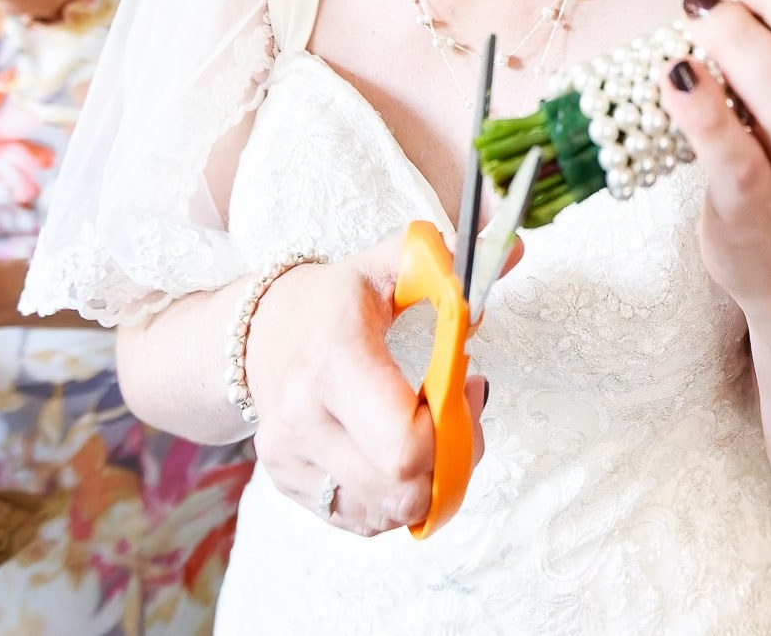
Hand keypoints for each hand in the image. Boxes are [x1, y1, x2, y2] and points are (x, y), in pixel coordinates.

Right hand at [244, 230, 499, 536]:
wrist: (258, 331)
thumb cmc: (331, 301)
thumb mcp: (387, 267)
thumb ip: (448, 265)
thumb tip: (512, 251)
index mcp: (333, 362)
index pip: (404, 443)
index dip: (454, 430)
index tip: (468, 387)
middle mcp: (304, 419)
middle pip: (402, 488)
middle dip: (452, 460)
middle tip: (459, 415)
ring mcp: (291, 459)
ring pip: (387, 513)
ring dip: (428, 483)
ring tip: (430, 432)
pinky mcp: (289, 485)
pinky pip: (363, 520)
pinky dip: (395, 498)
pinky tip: (399, 455)